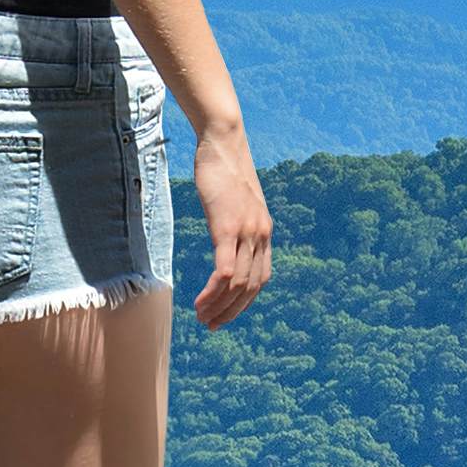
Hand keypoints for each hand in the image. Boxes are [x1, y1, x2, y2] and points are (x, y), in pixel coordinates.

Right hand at [183, 130, 269, 327]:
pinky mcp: (227, 225)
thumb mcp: (235, 203)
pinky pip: (225, 268)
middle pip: (252, 287)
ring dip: (220, 305)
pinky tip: (202, 300)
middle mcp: (261, 235)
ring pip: (238, 283)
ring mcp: (247, 231)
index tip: (225, 315)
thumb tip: (227, 240)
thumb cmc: (224, 171)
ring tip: (201, 316)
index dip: (244, 302)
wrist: (224, 142)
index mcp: (264, 232)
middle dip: (232, 311)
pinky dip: (215, 290)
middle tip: (211, 325)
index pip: (261, 279)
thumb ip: (236, 225)